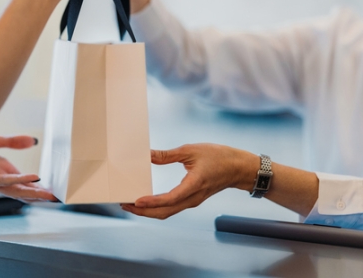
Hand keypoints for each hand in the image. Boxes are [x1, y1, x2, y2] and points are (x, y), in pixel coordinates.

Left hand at [0, 134, 55, 201]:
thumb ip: (13, 142)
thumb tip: (32, 141)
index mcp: (0, 170)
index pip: (23, 182)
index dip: (37, 187)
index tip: (53, 190)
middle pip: (21, 190)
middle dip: (39, 195)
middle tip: (56, 198)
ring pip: (14, 189)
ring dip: (32, 192)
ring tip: (48, 195)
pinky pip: (2, 181)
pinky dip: (18, 180)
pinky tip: (31, 178)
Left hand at [122, 144, 257, 218]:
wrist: (238, 168)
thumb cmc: (219, 157)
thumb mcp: (192, 150)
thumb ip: (168, 155)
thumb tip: (148, 155)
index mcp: (194, 186)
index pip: (169, 199)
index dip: (152, 202)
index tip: (136, 201)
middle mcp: (192, 198)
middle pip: (164, 212)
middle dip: (142, 211)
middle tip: (123, 204)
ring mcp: (192, 201)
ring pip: (167, 212)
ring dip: (148, 211)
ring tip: (130, 204)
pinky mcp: (191, 200)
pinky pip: (171, 208)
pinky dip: (156, 207)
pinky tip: (146, 201)